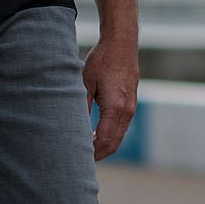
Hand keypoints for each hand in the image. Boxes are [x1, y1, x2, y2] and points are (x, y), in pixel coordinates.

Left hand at [82, 34, 138, 161]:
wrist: (121, 43)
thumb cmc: (102, 60)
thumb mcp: (85, 82)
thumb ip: (81, 107)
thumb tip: (73, 129)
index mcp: (115, 107)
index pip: (105, 141)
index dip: (92, 154)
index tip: (78, 159)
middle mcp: (127, 110)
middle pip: (114, 144)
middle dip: (98, 155)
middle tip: (80, 160)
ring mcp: (131, 107)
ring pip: (119, 136)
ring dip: (104, 146)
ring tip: (86, 150)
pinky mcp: (132, 103)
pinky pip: (122, 127)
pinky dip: (110, 136)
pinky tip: (96, 134)